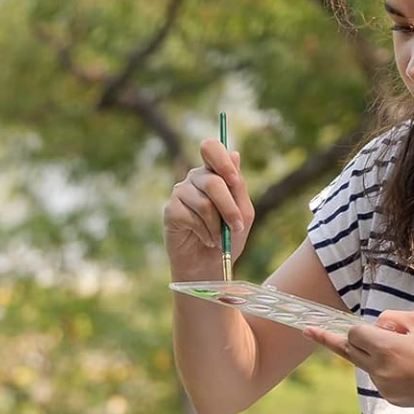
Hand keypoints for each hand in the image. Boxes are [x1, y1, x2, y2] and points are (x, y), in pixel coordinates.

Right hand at [163, 137, 254, 274]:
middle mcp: (195, 178)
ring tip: (219, 239)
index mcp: (213, 172)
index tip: (234, 180)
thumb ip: (239, 187)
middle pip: (213, 181)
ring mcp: (180, 193)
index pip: (211, 148)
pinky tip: (206, 239)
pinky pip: (191, 217)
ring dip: (216, 226)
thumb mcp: (242, 214)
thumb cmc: (227, 238)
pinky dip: (204, 232)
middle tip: (236, 226)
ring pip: (204, 203)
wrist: (209, 265)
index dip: (222, 160)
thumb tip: (235, 154)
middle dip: (229, 208)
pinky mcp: (170, 210)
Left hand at [303, 310, 413, 410]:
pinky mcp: (392, 399)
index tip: (319, 325)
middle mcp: (380, 370)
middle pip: (349, 352)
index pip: (353, 334)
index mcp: (386, 348)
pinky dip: (387, 370)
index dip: (354, 327)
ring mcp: (385, 388)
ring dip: (375, 355)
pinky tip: (413, 369)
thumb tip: (374, 325)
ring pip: (367, 365)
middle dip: (331, 341)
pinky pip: (380, 379)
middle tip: (309, 331)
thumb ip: (391, 318)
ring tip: (409, 352)